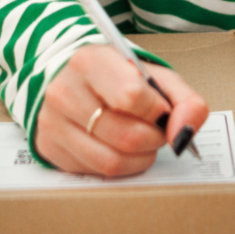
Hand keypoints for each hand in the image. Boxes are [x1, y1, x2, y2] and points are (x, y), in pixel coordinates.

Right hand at [35, 45, 209, 177]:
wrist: (70, 77)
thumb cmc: (116, 77)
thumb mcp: (153, 75)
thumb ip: (184, 100)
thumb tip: (183, 134)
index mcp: (89, 61)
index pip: (132, 96)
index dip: (157, 110)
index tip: (159, 109)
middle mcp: (63, 91)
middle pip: (127, 137)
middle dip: (154, 139)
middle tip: (155, 129)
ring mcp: (52, 122)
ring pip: (112, 162)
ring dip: (140, 158)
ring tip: (141, 141)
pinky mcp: (50, 148)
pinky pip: (96, 172)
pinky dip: (120, 166)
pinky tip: (118, 147)